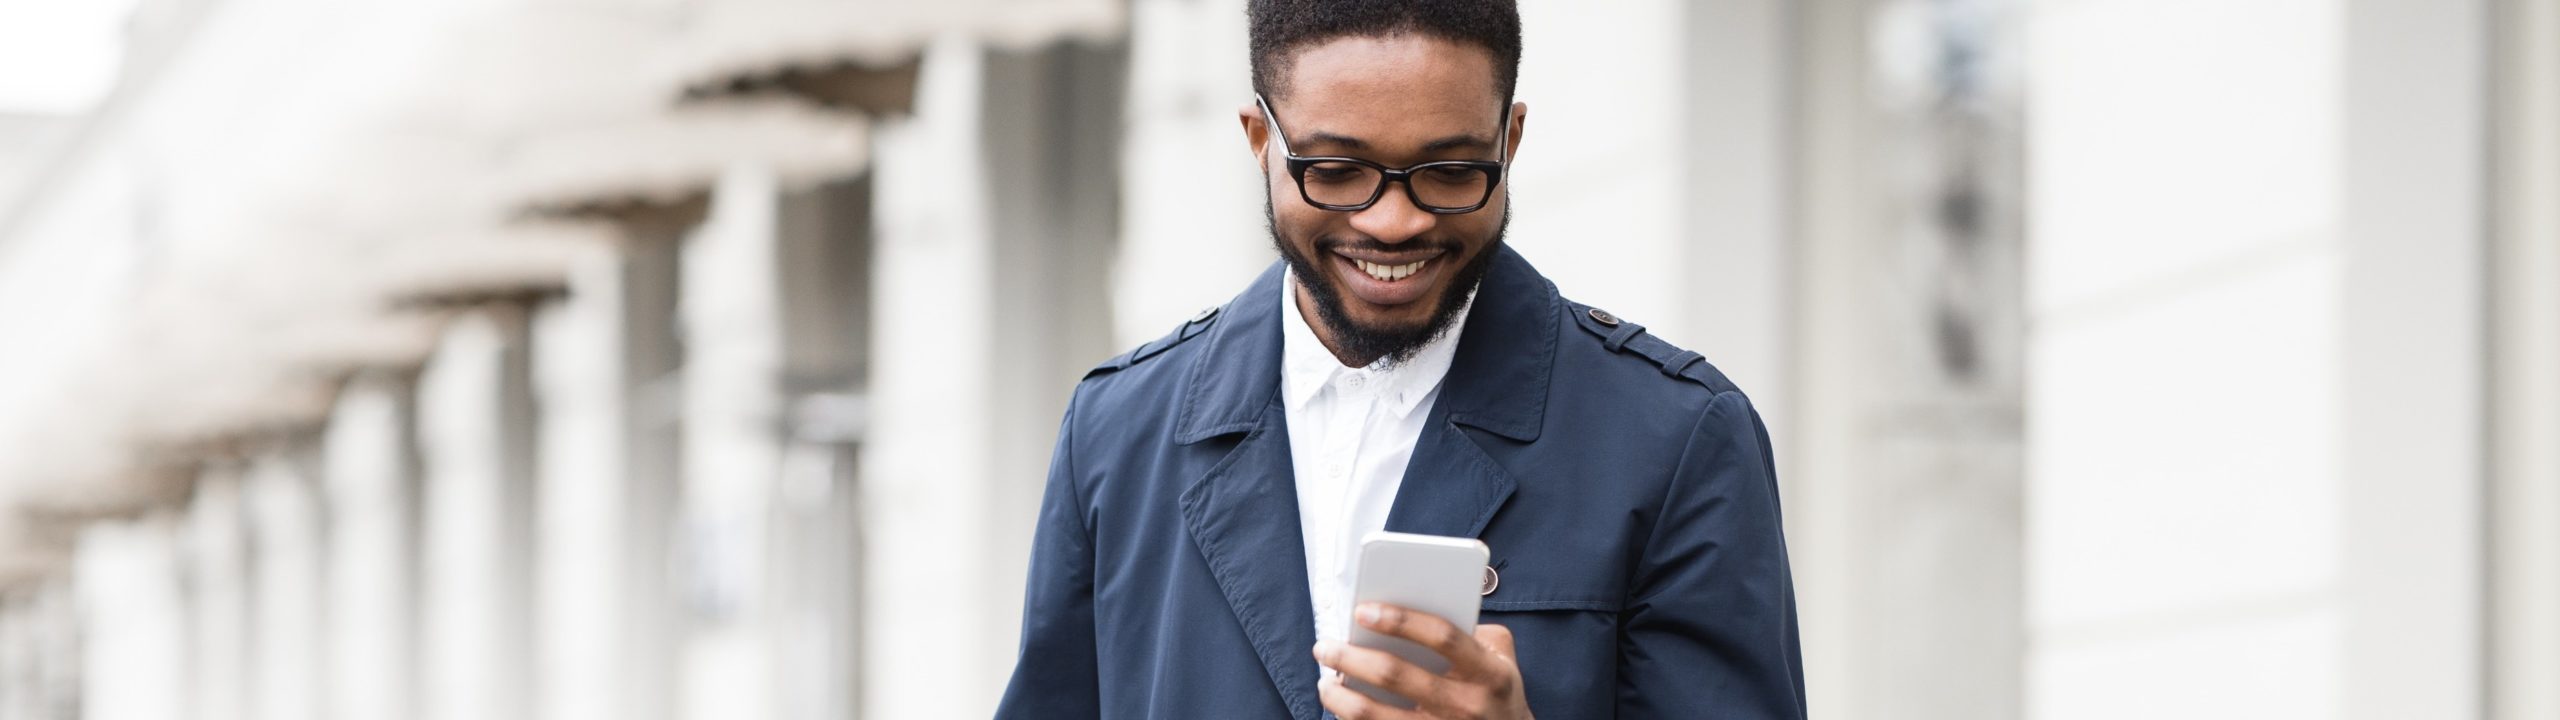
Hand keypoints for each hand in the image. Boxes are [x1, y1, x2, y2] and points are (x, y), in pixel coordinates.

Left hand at [1313, 603, 1533, 719]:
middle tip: (1324, 646)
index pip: (1441, 636)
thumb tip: (1413, 605)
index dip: (1400, 620)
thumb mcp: (1502, 655)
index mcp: (1488, 672)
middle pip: (1396, 675)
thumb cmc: (1497, 691)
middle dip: (1351, 657)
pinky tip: (1341, 708)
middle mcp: (1465, 705)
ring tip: (1325, 682)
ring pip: (1375, 715)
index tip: (1362, 610)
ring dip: (1341, 696)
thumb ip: (1471, 626)